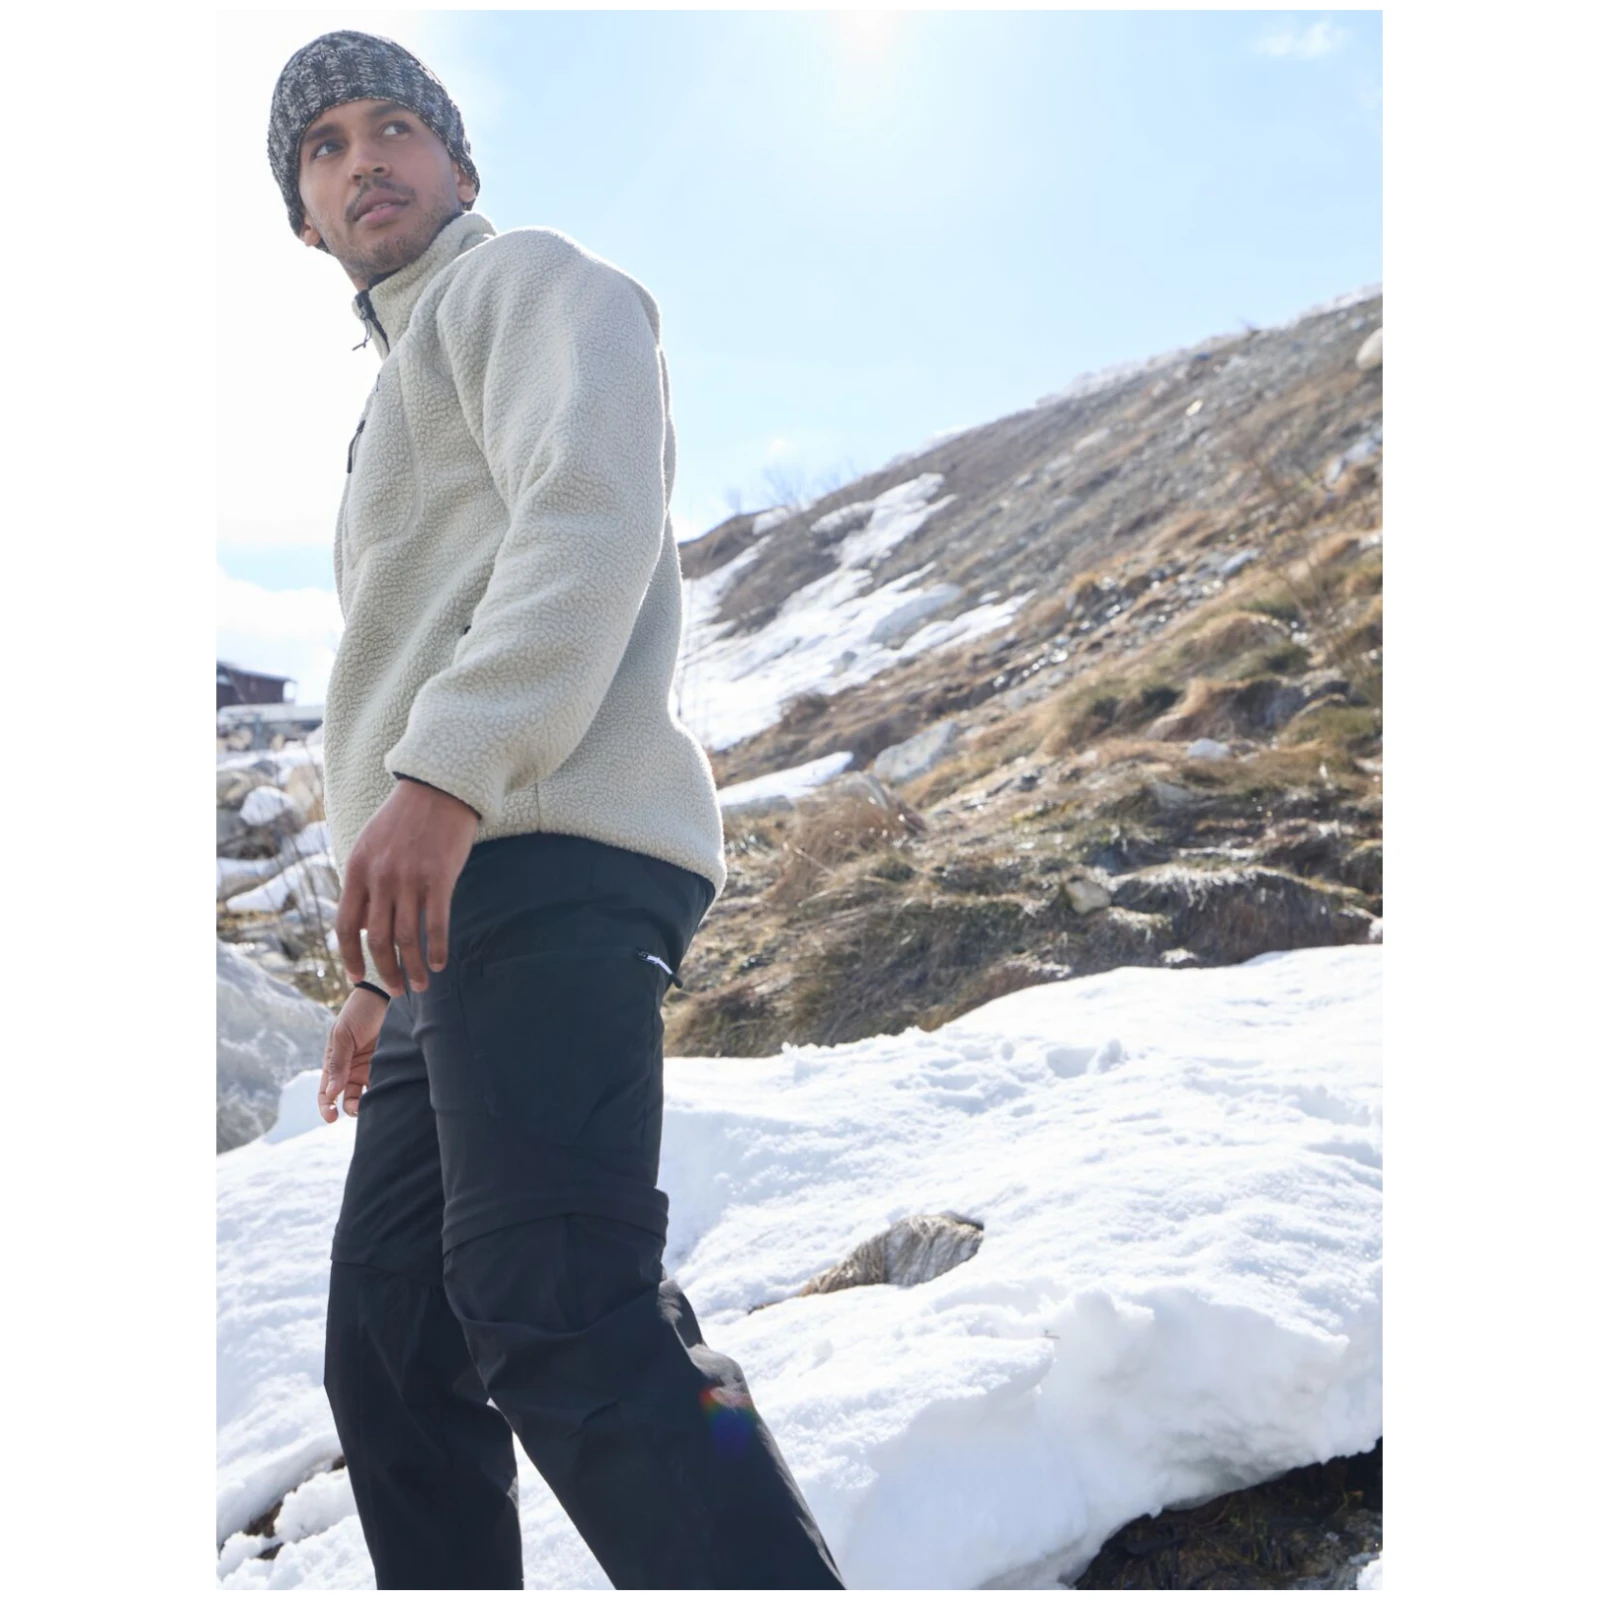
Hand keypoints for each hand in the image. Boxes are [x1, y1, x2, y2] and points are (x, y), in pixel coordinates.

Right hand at [319, 985, 387, 1121]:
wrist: (386, 996)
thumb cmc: (358, 1012)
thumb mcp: (342, 1035)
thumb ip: (338, 1063)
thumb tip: (331, 1093)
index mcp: (336, 1064)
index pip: (327, 1092)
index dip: (326, 1107)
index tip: (330, 1117)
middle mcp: (353, 1070)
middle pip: (349, 1099)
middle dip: (351, 1108)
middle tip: (358, 1109)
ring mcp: (373, 1069)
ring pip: (369, 1095)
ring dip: (370, 1103)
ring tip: (376, 1102)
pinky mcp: (392, 1066)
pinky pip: (388, 1084)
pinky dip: (388, 1092)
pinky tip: (391, 1093)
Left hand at [336, 777, 479, 995]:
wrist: (438, 788)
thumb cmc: (404, 819)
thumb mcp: (370, 845)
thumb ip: (363, 884)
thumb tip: (364, 927)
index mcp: (357, 869)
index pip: (346, 925)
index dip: (350, 957)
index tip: (358, 977)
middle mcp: (380, 876)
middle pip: (378, 939)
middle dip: (386, 971)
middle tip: (397, 989)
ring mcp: (410, 878)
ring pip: (408, 938)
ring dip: (414, 968)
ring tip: (421, 984)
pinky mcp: (440, 877)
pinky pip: (437, 924)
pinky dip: (438, 949)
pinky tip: (441, 963)